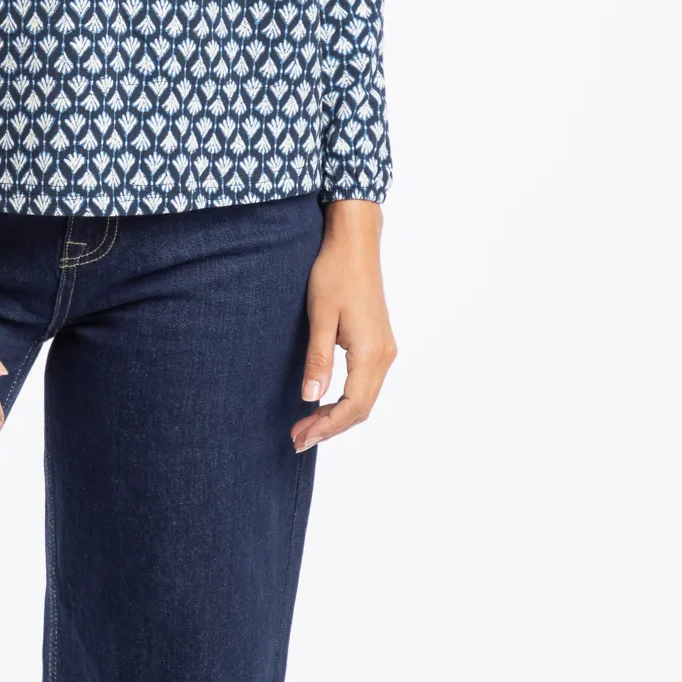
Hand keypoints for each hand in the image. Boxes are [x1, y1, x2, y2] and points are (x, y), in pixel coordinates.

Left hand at [291, 199, 395, 451]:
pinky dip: (346, 401)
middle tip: (297, 439)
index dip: (326, 426)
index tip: (300, 437)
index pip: (353, 406)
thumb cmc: (335, 272)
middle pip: (361, 408)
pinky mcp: (378, 343)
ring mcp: (384, 349)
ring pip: (364, 398)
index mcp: (371, 352)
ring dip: (337, 416)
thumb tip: (311, 397)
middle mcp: (384, 355)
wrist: (354, 243)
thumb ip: (318, 359)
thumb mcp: (320, 315)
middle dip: (330, 427)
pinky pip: (365, 384)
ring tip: (307, 426)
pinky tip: (324, 403)